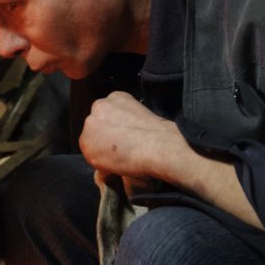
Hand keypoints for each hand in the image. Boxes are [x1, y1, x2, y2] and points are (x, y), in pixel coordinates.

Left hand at [82, 92, 264, 229]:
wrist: (168, 151)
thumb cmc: (173, 142)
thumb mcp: (155, 128)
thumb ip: (139, 130)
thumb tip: (136, 150)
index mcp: (121, 96)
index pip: (106, 117)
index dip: (116, 137)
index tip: (129, 149)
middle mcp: (103, 103)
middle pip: (95, 130)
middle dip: (107, 147)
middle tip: (128, 160)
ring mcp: (94, 120)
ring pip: (91, 145)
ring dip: (104, 158)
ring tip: (128, 166)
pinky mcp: (91, 140)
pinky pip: (91, 159)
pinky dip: (102, 168)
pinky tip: (119, 169)